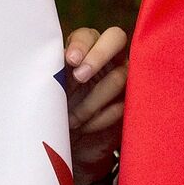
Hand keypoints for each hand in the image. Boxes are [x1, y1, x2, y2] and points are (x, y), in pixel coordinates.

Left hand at [63, 26, 126, 184]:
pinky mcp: (132, 101)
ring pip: (119, 76)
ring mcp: (123, 77)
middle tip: (80, 77)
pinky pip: (125, 103)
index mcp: (83, 50)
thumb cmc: (55, 115)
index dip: (82, 45)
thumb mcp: (51, 92)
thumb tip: (61, 60)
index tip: (71, 60)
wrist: (69, 149)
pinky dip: (102, 117)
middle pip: (116, 37)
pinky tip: (88, 127)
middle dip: (97, 57)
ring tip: (74, 119)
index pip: (88, 35)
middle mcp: (106, 58)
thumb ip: (55, 72)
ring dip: (93, 100)